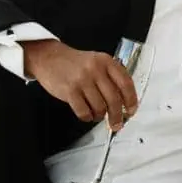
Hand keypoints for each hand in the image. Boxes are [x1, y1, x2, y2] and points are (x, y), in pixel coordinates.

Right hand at [22, 39, 137, 127]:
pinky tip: (86, 113)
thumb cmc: (76, 63)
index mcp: (106, 61)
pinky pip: (84, 112)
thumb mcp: (97, 62)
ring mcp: (82, 80)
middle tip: (117, 124)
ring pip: (100, 108)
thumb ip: (112, 77)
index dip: (131, 100)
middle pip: (114, 99)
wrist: (50, 58)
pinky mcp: (69, 91)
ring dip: (99, 116)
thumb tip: (125, 102)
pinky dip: (87, 117)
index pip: (126, 83)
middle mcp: (95, 69)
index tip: (131, 111)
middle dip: (117, 116)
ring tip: (96, 113)